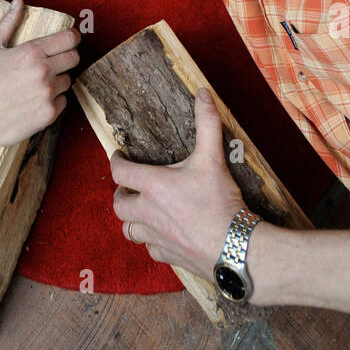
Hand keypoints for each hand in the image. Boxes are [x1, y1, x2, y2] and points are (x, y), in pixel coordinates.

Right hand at [0, 0, 79, 149]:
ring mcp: (48, 93)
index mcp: (32, 52)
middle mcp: (44, 71)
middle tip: (54, 62)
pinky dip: (53, 100)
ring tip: (37, 84)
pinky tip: (36, 100)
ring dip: (57, 81)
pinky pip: (63, 101)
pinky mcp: (50, 113)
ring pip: (68, 81)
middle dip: (67, 57)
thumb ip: (8, 23)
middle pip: (75, 58)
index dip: (73, 37)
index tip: (70, 40)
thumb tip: (18, 1)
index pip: (69, 39)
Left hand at [111, 88, 245, 279]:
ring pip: (129, 229)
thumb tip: (203, 93)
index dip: (116, 161)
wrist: (234, 247)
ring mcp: (156, 237)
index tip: (118, 156)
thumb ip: (206, 123)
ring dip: (131, 220)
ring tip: (142, 210)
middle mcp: (148, 212)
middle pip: (118, 204)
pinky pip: (149, 249)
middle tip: (130, 187)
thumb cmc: (219, 202)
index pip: (120, 172)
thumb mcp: (212, 158)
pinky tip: (162, 234)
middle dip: (121, 194)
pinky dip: (150, 241)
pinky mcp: (168, 256)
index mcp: (153, 186)